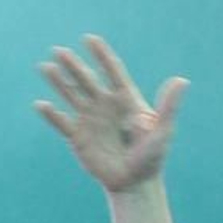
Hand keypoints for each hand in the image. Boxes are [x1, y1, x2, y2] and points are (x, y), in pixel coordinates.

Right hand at [34, 35, 187, 192]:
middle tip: (60, 51)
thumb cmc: (152, 157)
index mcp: (125, 100)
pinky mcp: (77, 137)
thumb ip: (169, 106)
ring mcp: (89, 119)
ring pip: (71, 95)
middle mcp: (104, 105)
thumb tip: (182, 80)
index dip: (102, 55)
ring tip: (46, 66)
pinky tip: (40, 105)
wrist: (134, 183)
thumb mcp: (163, 130)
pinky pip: (61, 122)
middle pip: (87, 80)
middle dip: (74, 66)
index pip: (113, 72)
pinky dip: (51, 114)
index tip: (90, 39)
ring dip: (58, 82)